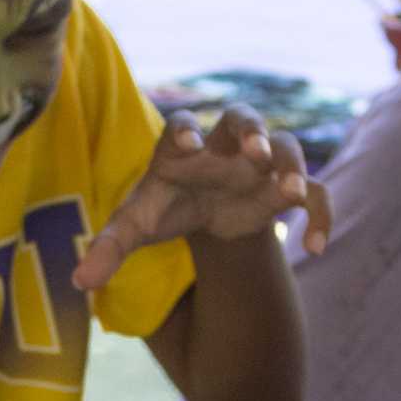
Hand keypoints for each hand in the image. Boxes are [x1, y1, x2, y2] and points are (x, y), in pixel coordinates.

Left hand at [73, 105, 331, 293]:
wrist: (203, 210)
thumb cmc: (167, 207)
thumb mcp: (137, 226)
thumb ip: (109, 247)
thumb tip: (79, 282)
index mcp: (183, 147)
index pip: (183, 127)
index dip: (186, 133)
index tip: (187, 148)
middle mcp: (225, 146)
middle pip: (243, 118)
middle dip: (252, 130)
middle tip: (256, 149)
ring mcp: (260, 164)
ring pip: (286, 146)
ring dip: (291, 164)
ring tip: (291, 191)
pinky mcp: (284, 188)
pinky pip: (315, 192)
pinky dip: (321, 214)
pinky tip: (318, 248)